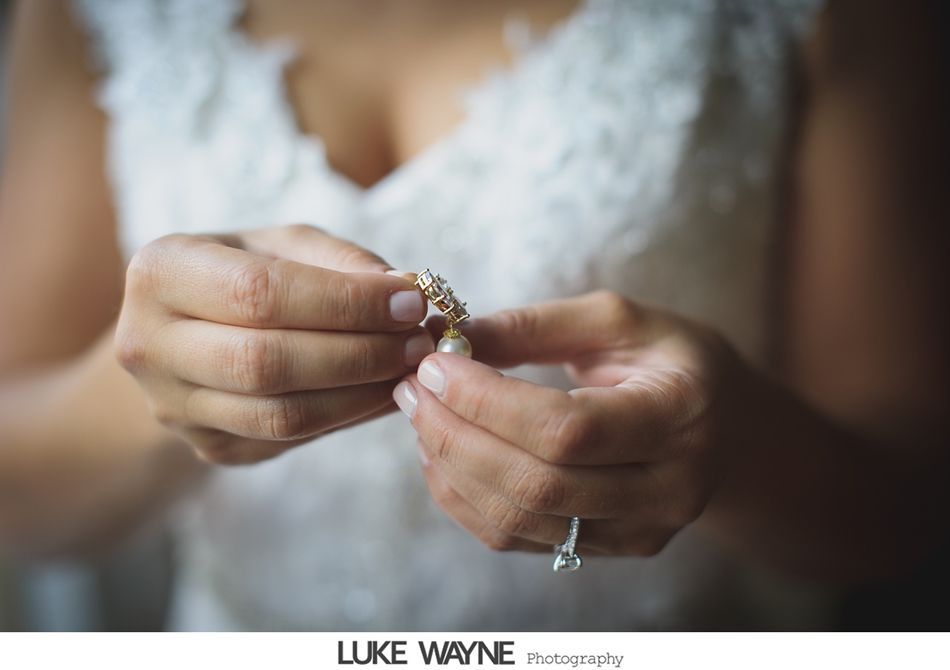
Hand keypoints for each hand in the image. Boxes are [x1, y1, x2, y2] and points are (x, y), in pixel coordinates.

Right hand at [115, 224, 432, 463]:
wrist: (187, 332)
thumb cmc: (244, 272)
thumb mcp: (282, 244)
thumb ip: (339, 260)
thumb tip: (405, 291)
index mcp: (161, 272)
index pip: (260, 294)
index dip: (344, 302)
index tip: (410, 301)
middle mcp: (150, 345)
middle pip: (267, 362)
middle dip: (360, 352)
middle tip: (420, 340)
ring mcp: (174, 407)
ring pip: (282, 415)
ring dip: (363, 393)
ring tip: (410, 367)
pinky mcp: (209, 447)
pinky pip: (291, 439)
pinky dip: (350, 416)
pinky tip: (384, 391)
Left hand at [394, 290, 740, 555]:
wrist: (723, 424)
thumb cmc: (670, 359)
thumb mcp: (619, 320)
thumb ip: (538, 326)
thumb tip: (454, 338)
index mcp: (680, 416)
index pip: (567, 429)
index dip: (487, 402)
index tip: (434, 366)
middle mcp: (669, 488)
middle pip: (537, 484)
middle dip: (456, 435)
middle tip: (411, 389)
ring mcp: (640, 530)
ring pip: (521, 520)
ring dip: (452, 468)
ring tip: (419, 415)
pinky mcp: (611, 549)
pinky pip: (519, 539)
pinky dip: (465, 499)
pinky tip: (442, 455)